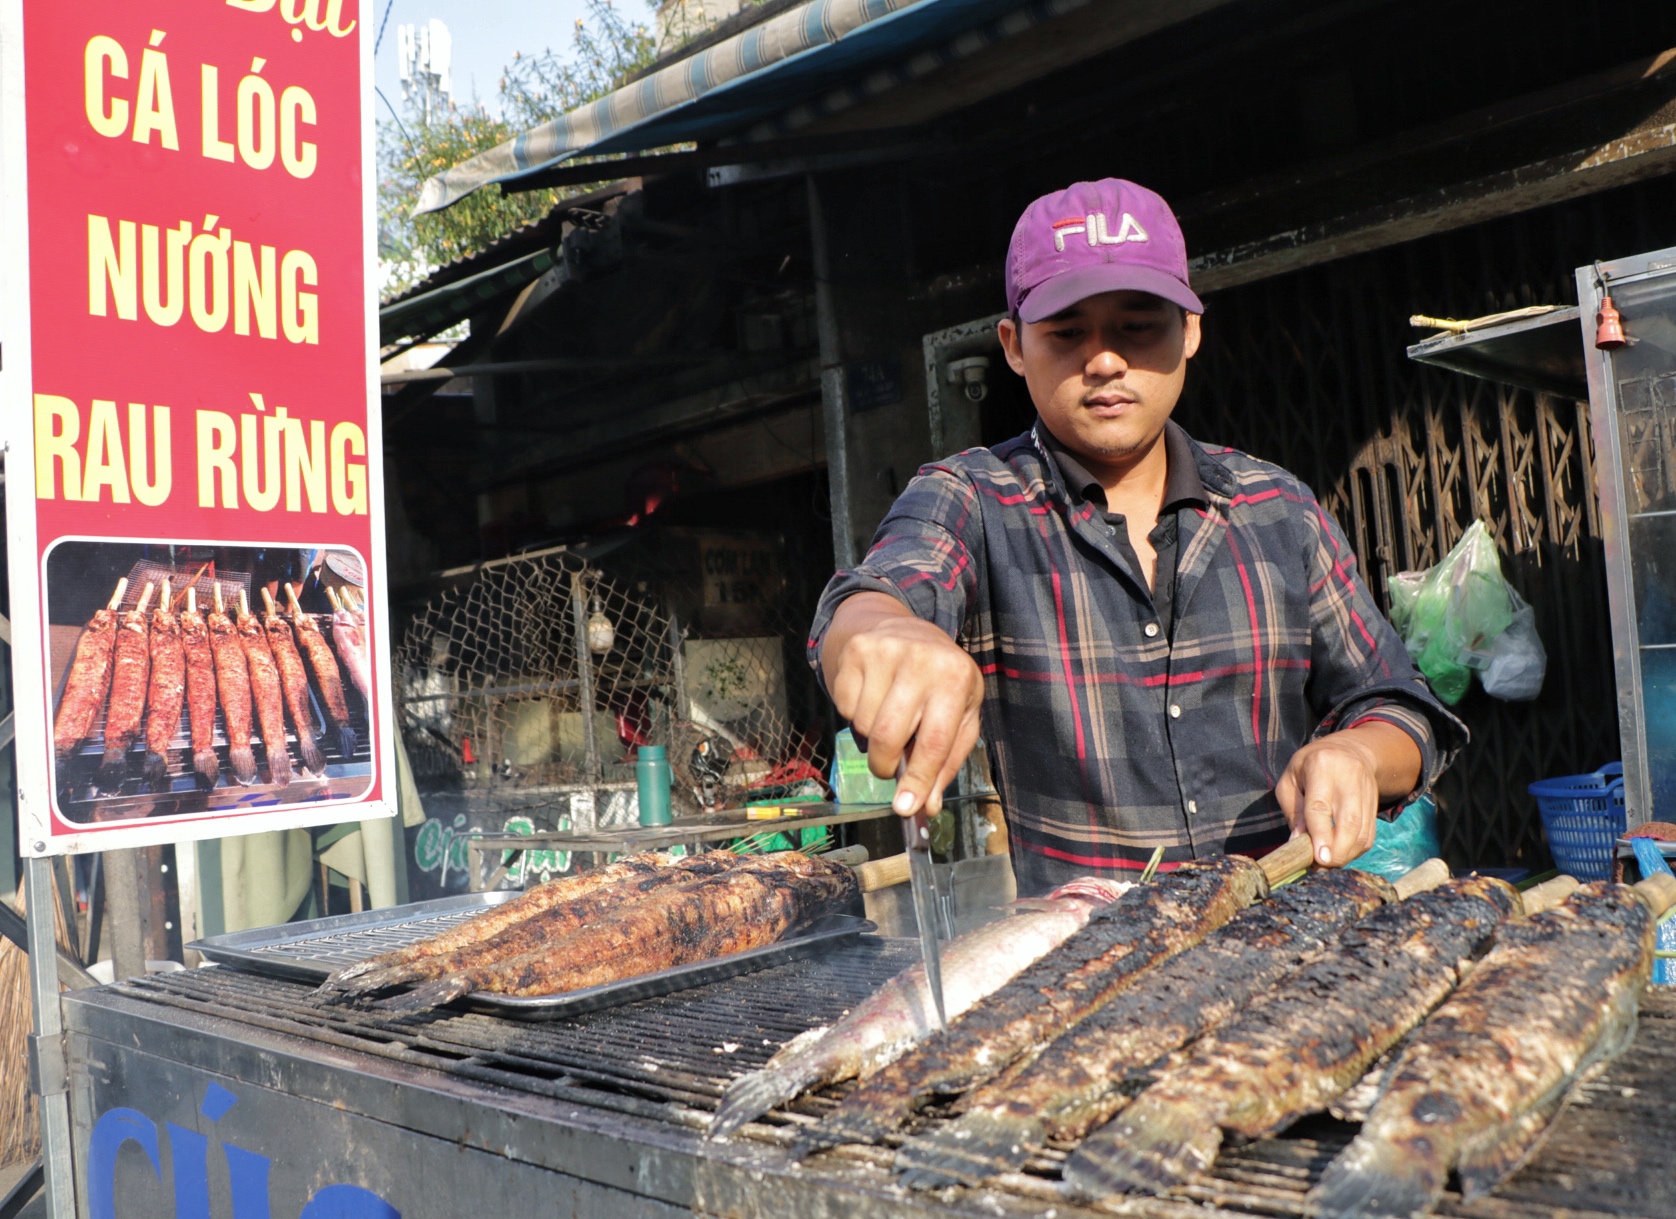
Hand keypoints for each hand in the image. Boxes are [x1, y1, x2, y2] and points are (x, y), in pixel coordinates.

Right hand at [823, 593, 983, 816]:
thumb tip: (925, 805)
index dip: (918, 779)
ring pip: (863, 725)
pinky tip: (873, 698)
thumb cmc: (940, 681)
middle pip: (889, 736)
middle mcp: (921, 660)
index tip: (905, 808)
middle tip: (888, 767)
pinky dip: (856, 716)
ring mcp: (885, 652)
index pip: (935, 741)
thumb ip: (946, 762)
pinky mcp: (856, 652)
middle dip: (885, 765)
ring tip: (889, 718)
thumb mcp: (960, 715)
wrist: (905, 630)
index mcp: (956, 678)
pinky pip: (845, 708)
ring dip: (872, 737)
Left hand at [1274, 734, 1381, 866]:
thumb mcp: (1291, 780)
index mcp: (1321, 766)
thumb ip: (1293, 811)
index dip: (1321, 834)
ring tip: (1328, 863)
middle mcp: (1349, 778)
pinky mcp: (1375, 805)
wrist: (1350, 750)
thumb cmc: (1309, 767)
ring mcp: (1367, 791)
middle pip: (1348, 823)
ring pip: (1362, 832)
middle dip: (1337, 851)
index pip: (1321, 807)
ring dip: (1346, 854)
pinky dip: (1355, 850)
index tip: (1319, 858)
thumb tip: (1297, 843)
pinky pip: (1369, 835)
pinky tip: (1341, 854)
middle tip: (1321, 866)